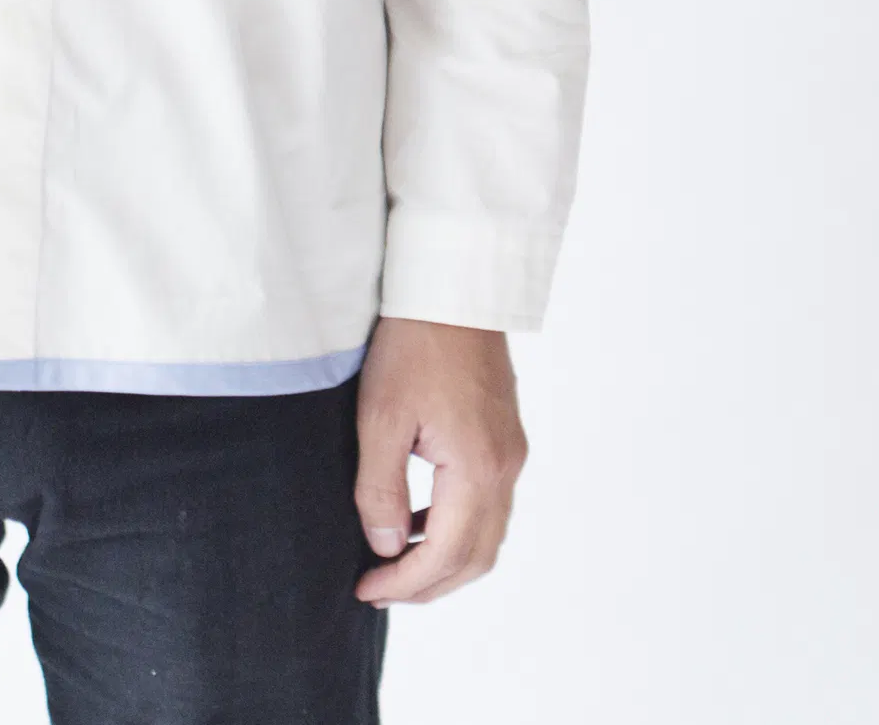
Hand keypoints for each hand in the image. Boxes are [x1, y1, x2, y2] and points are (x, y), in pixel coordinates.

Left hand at [352, 317, 525, 604]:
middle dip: (428, 585)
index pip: (446, 554)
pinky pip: (489, 505)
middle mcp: (506, 466)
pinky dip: (456, 529)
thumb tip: (387, 548)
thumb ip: (381, 492)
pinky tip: (417, 520)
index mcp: (477, 466)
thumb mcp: (380, 420)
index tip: (365, 590)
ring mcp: (512, 452)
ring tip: (394, 563)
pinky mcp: (507, 438)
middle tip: (379, 589)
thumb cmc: (413, 345)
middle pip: (477, 557)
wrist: (452, 288)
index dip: (405, 583)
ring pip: (488, 535)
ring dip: (444, 560)